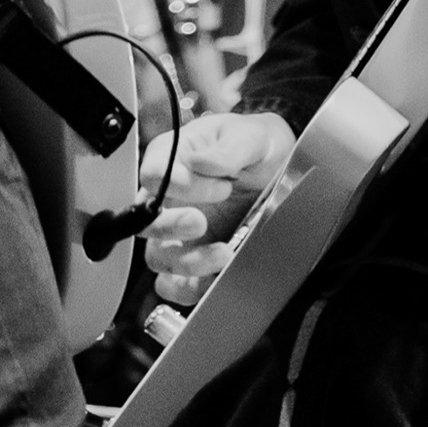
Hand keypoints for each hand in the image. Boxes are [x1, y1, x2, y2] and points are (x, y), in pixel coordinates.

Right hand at [140, 111, 293, 307]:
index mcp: (173, 158)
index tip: (220, 186)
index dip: (181, 185)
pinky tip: (215, 278)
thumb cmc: (256, 145)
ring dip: (186, 263)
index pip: (154, 175)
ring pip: (158, 258)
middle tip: (201, 222)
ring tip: (222, 253)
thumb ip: (226, 149)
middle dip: (172, 227)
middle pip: (146, 221)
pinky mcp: (194, 258)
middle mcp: (169, 196)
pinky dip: (188, 289)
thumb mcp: (249, 137)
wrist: (282, 169)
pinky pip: (173, 284)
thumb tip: (200, 162)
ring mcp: (178, 231)